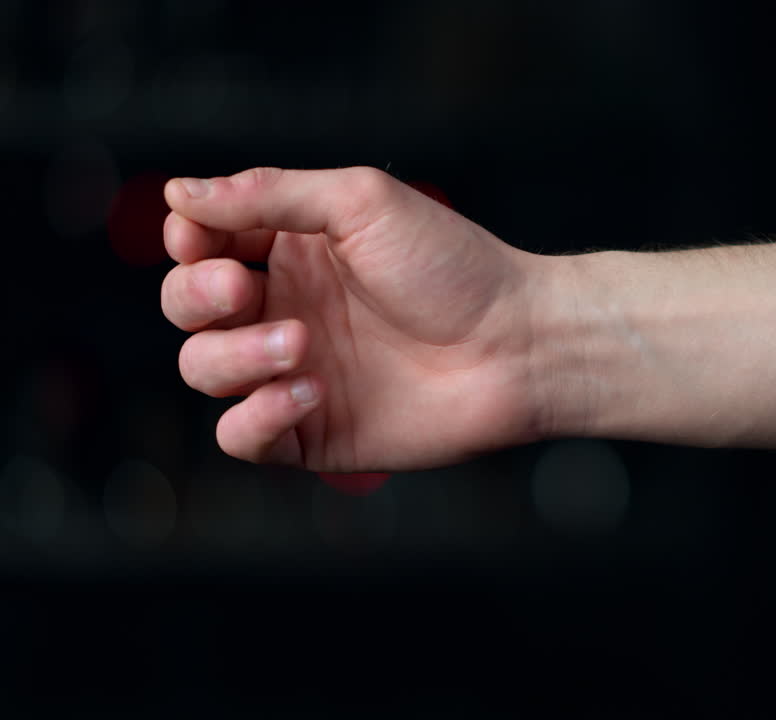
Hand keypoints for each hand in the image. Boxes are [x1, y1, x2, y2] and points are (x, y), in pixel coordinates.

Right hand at [161, 167, 548, 470]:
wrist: (518, 344)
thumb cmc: (452, 265)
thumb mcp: (360, 203)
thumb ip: (269, 195)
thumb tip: (178, 194)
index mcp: (294, 250)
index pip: (202, 244)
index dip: (188, 239)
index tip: (201, 237)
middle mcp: (288, 308)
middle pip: (188, 307)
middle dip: (197, 295)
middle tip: (242, 289)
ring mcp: (297, 372)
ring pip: (205, 370)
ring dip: (234, 356)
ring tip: (300, 343)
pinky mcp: (314, 432)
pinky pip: (242, 437)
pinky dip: (256, 417)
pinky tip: (309, 392)